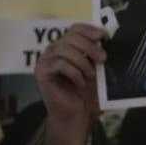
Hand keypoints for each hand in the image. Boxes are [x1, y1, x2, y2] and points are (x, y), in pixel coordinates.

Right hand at [34, 23, 105, 141]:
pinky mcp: (41, 73)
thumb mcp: (94, 69)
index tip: (104, 36)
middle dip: (90, 47)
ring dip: (82, 62)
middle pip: (70, 37)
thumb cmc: (85, 94)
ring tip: (90, 76)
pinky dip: (75, 73)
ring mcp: (44, 61)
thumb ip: (95, 53)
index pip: (74, 28)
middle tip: (103, 59)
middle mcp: (52, 51)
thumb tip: (103, 37)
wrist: (75, 116)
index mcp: (64, 47)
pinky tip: (80, 83)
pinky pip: (60, 64)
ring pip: (65, 50)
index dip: (89, 29)